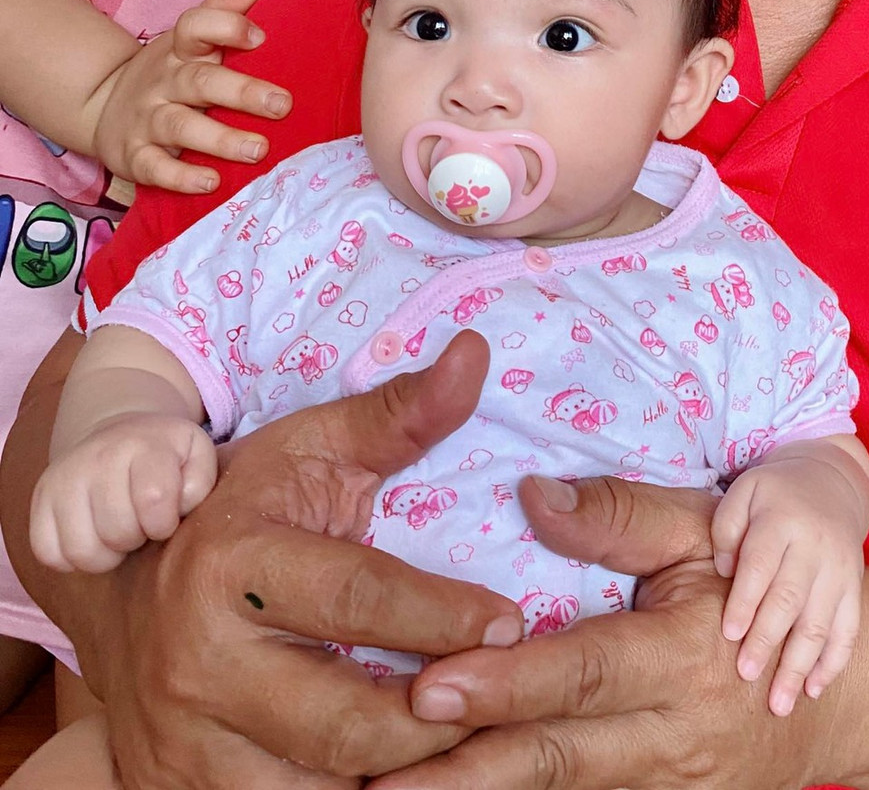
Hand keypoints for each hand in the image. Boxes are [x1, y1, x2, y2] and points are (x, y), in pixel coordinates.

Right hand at [30, 413, 217, 572]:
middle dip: (136, 539)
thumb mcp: (197, 456)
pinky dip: (70, 558)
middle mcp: (98, 456)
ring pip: (81, 550)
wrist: (118, 432)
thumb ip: (200, 482)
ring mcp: (63, 476)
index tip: (166, 517)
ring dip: (105, 555)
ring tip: (117, 534)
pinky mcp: (40, 498)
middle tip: (140, 524)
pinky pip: (47, 553)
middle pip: (117, 532)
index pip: (154, 500)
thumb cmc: (165, 455)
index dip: (164, 523)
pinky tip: (91, 537)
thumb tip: (178, 508)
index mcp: (144, 444)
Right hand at [76, 330, 521, 789]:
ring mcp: (186, 743)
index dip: (441, 614)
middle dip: (438, 719)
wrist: (124, 590)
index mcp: (230, 565)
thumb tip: (477, 353)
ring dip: (402, 774)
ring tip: (466, 740)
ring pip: (319, 788)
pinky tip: (406, 772)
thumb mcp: (313, 451)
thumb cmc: (246, 509)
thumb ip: (399, 412)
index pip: (354, 598)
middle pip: (343, 719)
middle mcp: (198, 662)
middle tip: (503, 697)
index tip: (512, 622)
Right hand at [89, 0, 291, 190]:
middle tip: (282, 105)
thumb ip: (220, 14)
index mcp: (180, 50)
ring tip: (259, 150)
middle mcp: (164, 81)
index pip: (195, 27)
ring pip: (181, 126)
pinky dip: (181, 177)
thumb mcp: (188, 41)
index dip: (226, 27)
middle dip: (242, 92)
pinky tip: (211, 182)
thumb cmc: (169, 72)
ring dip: (221, 139)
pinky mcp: (134, 155)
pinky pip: (155, 167)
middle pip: (200, 81)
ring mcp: (146, 118)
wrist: (101, 107)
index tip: (260, 37)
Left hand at [377, 476, 845, 789]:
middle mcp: (670, 738)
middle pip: (554, 761)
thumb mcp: (701, 534)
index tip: (428, 688)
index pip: (581, 675)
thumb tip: (531, 494)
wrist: (836, 698)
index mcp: (682, 659)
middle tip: (375, 778)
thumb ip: (618, 516)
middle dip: (462, 774)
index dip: (505, 685)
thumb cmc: (752, 589)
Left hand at [712, 445, 867, 713]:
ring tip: (780, 703)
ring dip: (800, 666)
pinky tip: (814, 690)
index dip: (746, 600)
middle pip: (790, 599)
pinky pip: (849, 630)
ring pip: (821, 623)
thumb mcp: (744, 491)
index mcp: (782, 521)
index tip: (729, 634)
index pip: (761, 565)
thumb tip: (724, 571)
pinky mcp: (855, 587)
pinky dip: (833, 663)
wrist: (831, 480)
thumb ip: (727, 528)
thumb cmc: (774, 494)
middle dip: (768, 640)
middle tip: (746, 674)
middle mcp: (815, 547)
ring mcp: (840, 569)